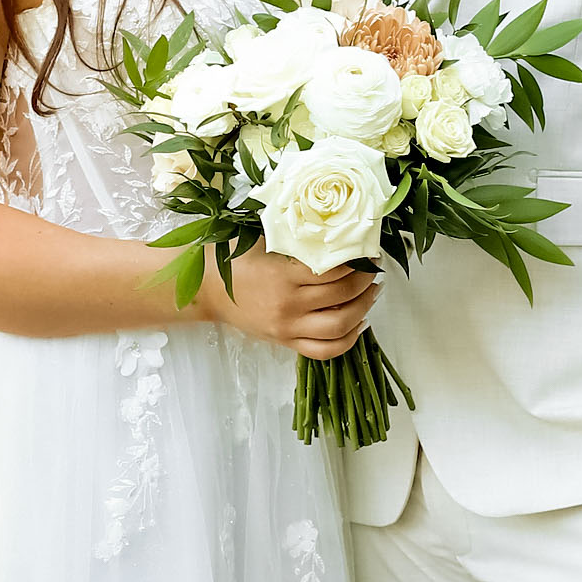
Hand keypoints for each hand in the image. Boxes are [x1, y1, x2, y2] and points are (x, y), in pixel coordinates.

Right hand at [201, 248, 378, 361]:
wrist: (208, 290)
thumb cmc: (236, 260)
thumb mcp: (265, 241)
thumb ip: (298, 240)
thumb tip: (338, 232)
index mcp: (282, 275)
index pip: (334, 270)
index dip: (357, 260)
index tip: (367, 251)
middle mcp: (288, 305)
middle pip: (343, 295)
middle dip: (365, 280)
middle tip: (373, 269)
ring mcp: (287, 327)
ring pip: (340, 325)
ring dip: (364, 308)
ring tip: (371, 292)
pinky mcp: (286, 342)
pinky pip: (326, 350)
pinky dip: (348, 339)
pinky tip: (359, 322)